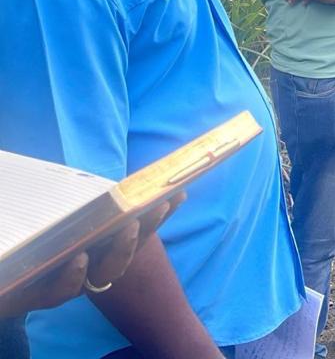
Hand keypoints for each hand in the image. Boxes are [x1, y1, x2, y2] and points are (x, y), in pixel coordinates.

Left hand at [0, 193, 182, 316]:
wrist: (2, 277)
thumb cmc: (36, 239)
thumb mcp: (62, 216)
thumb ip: (86, 204)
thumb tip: (110, 178)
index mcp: (101, 244)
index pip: (139, 228)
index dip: (161, 213)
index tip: (179, 191)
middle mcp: (94, 264)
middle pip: (131, 248)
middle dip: (150, 227)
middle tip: (159, 203)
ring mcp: (74, 280)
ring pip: (107, 274)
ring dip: (122, 250)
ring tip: (128, 228)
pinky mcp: (46, 294)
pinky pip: (66, 290)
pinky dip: (76, 276)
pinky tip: (80, 259)